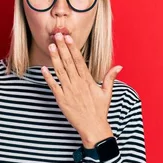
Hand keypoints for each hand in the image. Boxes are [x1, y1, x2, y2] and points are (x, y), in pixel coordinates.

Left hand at [41, 32, 122, 148]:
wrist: (93, 127)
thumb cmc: (100, 111)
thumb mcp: (107, 93)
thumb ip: (110, 78)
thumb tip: (119, 67)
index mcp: (88, 80)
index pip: (79, 60)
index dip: (73, 48)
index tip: (68, 38)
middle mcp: (78, 84)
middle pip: (68, 62)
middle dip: (62, 48)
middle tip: (57, 35)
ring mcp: (69, 91)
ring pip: (60, 71)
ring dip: (55, 58)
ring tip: (50, 46)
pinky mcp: (61, 100)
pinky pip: (53, 86)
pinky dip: (48, 77)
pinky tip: (44, 68)